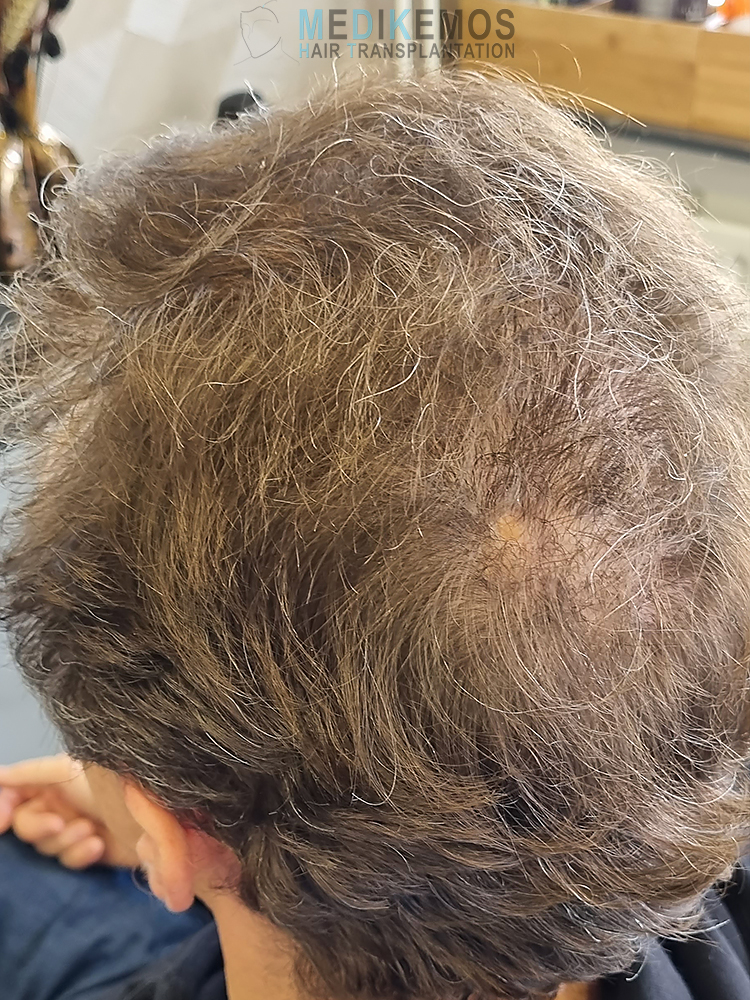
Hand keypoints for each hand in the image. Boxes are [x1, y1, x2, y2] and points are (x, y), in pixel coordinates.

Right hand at [0, 754, 139, 868]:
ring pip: (45, 845)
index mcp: (55, 777)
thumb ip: (33, 773)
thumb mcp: (75, 770)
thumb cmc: (119, 780)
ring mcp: (74, 826)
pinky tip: (97, 845)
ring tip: (90, 830)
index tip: (1, 822)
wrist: (161, 813)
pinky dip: (78, 854)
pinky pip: (67, 860)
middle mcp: (60, 801)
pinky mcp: (89, 849)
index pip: (12, 790)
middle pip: (24, 823)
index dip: (2, 805)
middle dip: (38, 827)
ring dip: (64, 840)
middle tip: (58, 824)